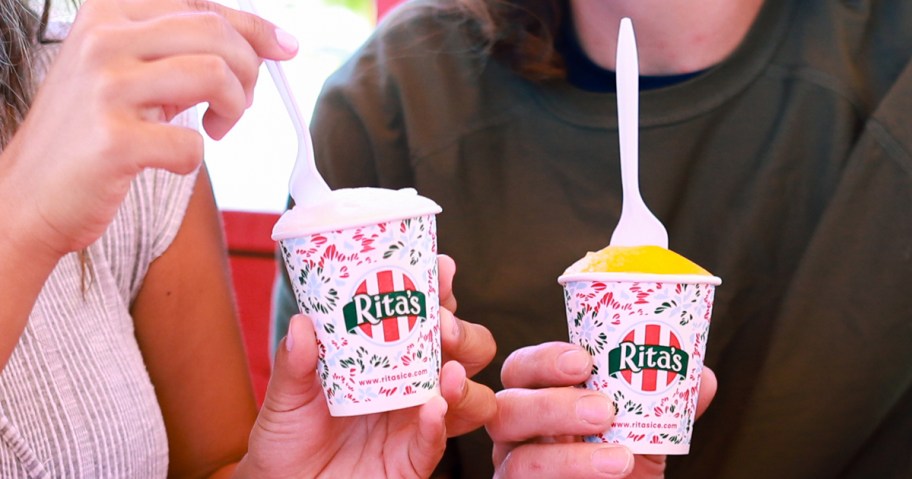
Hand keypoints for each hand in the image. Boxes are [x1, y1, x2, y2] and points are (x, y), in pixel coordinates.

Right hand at [0, 0, 296, 259]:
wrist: (27, 195)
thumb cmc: (88, 134)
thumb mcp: (124, 71)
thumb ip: (177, 48)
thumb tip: (262, 43)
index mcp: (106, 13)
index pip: (201, 4)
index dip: (254, 26)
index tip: (286, 47)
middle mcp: (102, 39)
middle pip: (216, 33)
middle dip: (249, 72)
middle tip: (237, 105)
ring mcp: (105, 88)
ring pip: (215, 74)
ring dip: (233, 108)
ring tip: (217, 127)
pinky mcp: (113, 141)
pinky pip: (192, 143)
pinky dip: (196, 158)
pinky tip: (173, 159)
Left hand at [239, 255, 496, 476]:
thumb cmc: (289, 438)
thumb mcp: (285, 395)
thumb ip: (294, 363)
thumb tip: (302, 323)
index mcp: (388, 355)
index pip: (427, 315)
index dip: (441, 289)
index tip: (440, 269)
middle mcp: (411, 384)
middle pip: (464, 350)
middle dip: (464, 332)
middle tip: (442, 325)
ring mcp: (417, 421)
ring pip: (471, 397)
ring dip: (463, 380)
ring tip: (445, 371)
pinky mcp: (412, 459)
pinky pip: (437, 442)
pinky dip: (439, 424)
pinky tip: (432, 409)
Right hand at [488, 342, 716, 477]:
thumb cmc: (621, 467)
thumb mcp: (646, 434)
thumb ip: (667, 404)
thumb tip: (701, 377)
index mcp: (539, 401)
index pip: (522, 370)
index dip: (544, 359)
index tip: (584, 359)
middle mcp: (518, 434)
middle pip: (505, 407)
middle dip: (551, 404)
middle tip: (604, 409)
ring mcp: (513, 470)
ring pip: (515, 458)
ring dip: (567, 455)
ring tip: (619, 457)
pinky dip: (571, 475)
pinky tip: (612, 471)